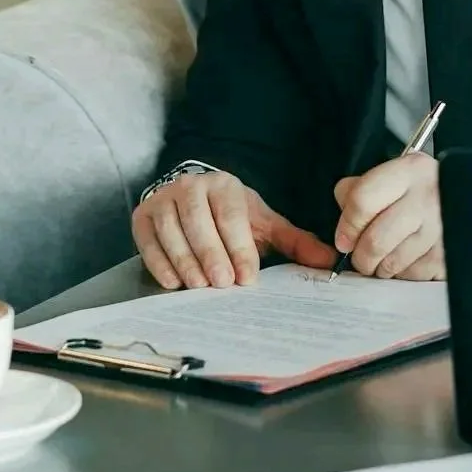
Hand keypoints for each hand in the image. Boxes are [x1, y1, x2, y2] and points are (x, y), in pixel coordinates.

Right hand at [132, 170, 333, 288]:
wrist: (191, 196)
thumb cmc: (230, 216)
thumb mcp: (263, 223)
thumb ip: (294, 242)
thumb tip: (329, 261)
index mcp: (224, 185)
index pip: (231, 214)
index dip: (239, 246)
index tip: (248, 276)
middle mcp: (190, 187)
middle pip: (198, 221)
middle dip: (211, 254)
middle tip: (222, 284)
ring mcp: (162, 200)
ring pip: (171, 230)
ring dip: (185, 260)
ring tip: (199, 286)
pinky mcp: (142, 217)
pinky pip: (147, 241)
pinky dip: (159, 262)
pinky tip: (173, 283)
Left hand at [332, 155, 442, 280]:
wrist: (469, 199)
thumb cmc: (420, 191)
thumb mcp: (390, 178)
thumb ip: (358, 192)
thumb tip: (345, 229)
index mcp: (409, 171)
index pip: (362, 201)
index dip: (347, 226)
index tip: (343, 240)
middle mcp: (428, 196)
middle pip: (375, 240)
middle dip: (361, 258)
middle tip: (361, 259)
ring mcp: (442, 227)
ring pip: (392, 263)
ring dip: (381, 268)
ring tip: (385, 259)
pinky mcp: (451, 253)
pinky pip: (413, 275)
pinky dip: (404, 274)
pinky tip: (408, 260)